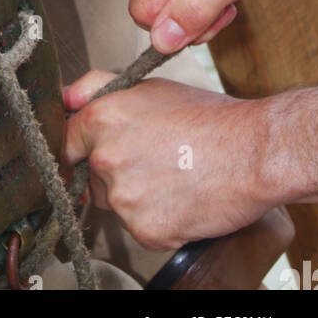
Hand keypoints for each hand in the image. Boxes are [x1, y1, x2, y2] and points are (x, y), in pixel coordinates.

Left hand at [63, 73, 271, 250]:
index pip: (66, 144)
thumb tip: (66, 97)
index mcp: (100, 120)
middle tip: (153, 161)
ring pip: (117, 205)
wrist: (252, 151)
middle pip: (91, 178)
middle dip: (115, 174)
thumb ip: (96, 88)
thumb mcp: (146, 87)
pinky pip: (141, 230)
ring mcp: (124, 199)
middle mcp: (105, 159)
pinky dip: (160, 221)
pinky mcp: (146, 230)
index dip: (83, 149)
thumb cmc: (206, 117)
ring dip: (137, 198)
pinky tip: (182, 199)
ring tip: (173, 177)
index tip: (98, 154)